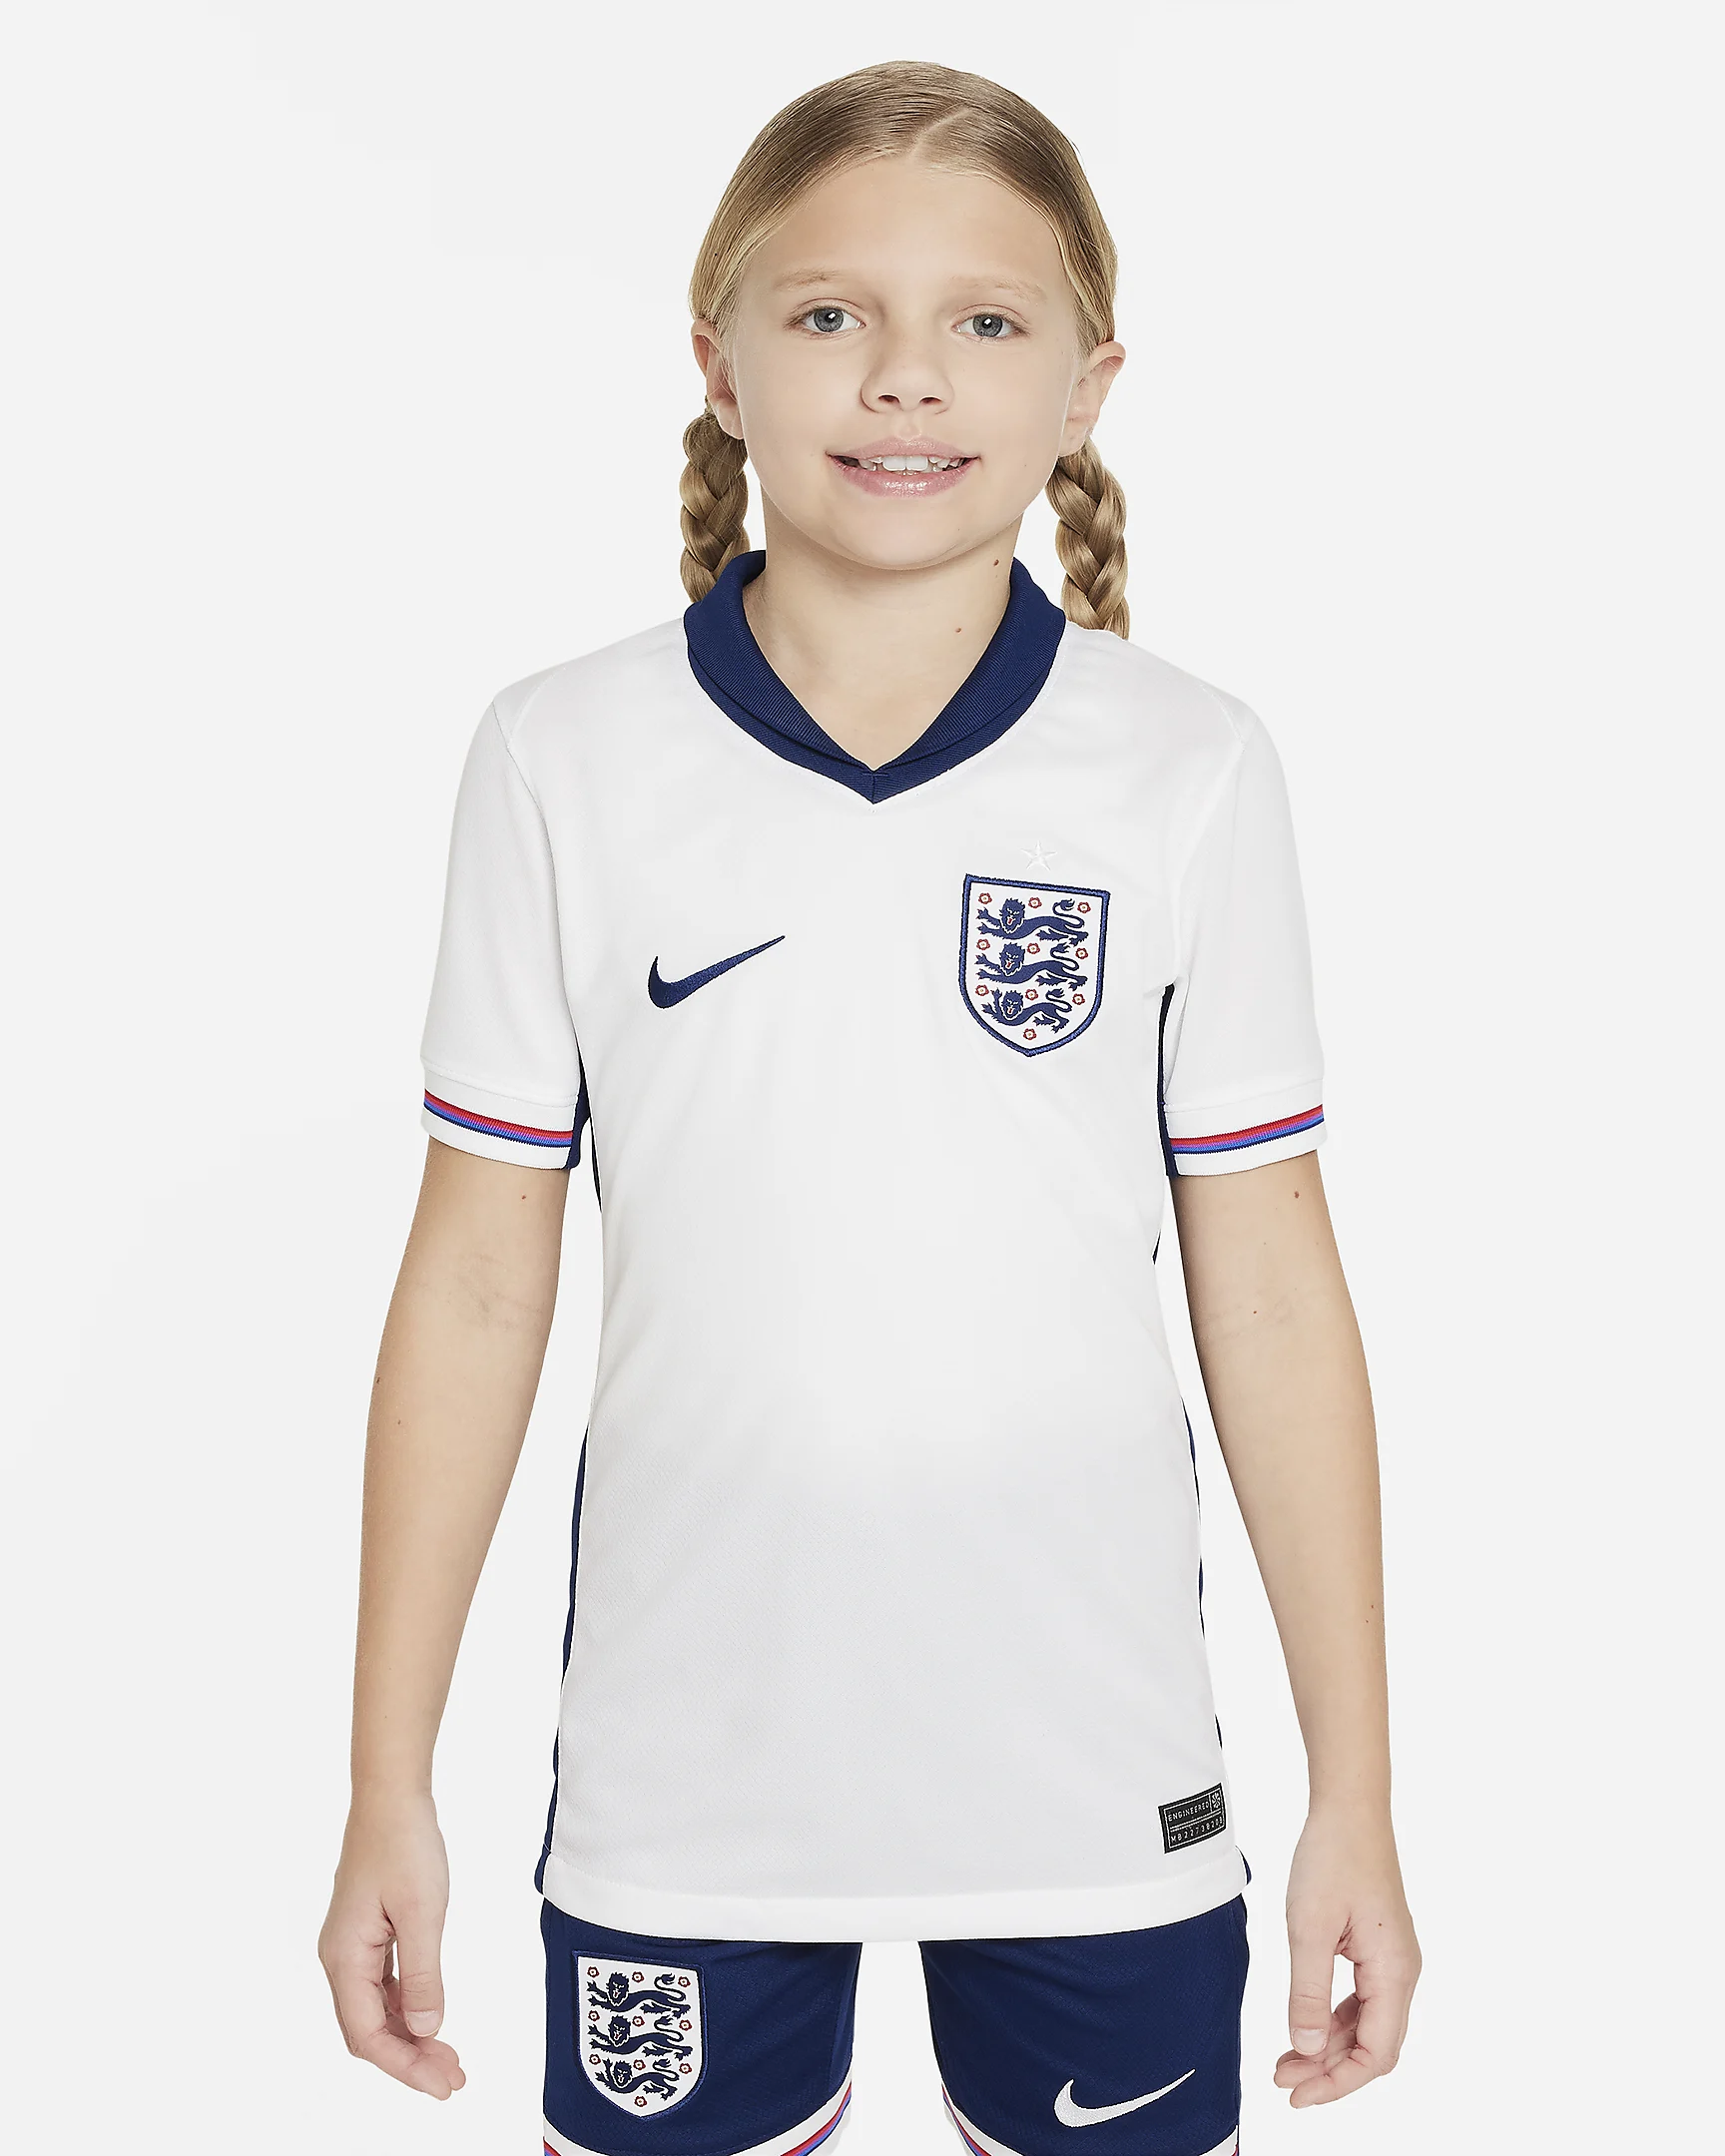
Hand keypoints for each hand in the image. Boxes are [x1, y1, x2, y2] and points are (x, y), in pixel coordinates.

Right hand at [318, 1789, 465, 2098]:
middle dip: (409, 2059)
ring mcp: (351, 1946)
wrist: (391, 1796)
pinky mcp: (366, 1933)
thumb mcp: (422, 1912)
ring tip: (448, 2058)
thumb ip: (423, 1975)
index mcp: (345, 1958)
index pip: (368, 2035)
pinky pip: (381, 1985)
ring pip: (375, 2010)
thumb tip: (425, 2028)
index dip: (404, 2066)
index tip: (441, 2085)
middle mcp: (340, 1958)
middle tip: (452, 2079)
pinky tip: (429, 2016)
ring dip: (409, 2035)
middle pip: (368, 2030)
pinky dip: (405, 2007)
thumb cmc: (404, 1844)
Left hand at [1272, 1804, 1419, 2106]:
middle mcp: (1401, 1972)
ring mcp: (1391, 1961)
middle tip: (1283, 2080)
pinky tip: (1302, 2028)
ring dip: (1327, 2047)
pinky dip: (1331, 2020)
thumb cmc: (1333, 1857)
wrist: (1349, 1809)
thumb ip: (1307, 1992)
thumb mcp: (1309, 1927)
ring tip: (1285, 2062)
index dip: (1338, 2082)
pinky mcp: (1377, 1949)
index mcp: (1394, 1972)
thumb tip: (1305, 2049)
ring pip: (1365, 2025)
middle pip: (1373, 2045)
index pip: (1376, 2053)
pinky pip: (1360, 2000)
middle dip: (1330, 2070)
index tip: (1299, 2094)